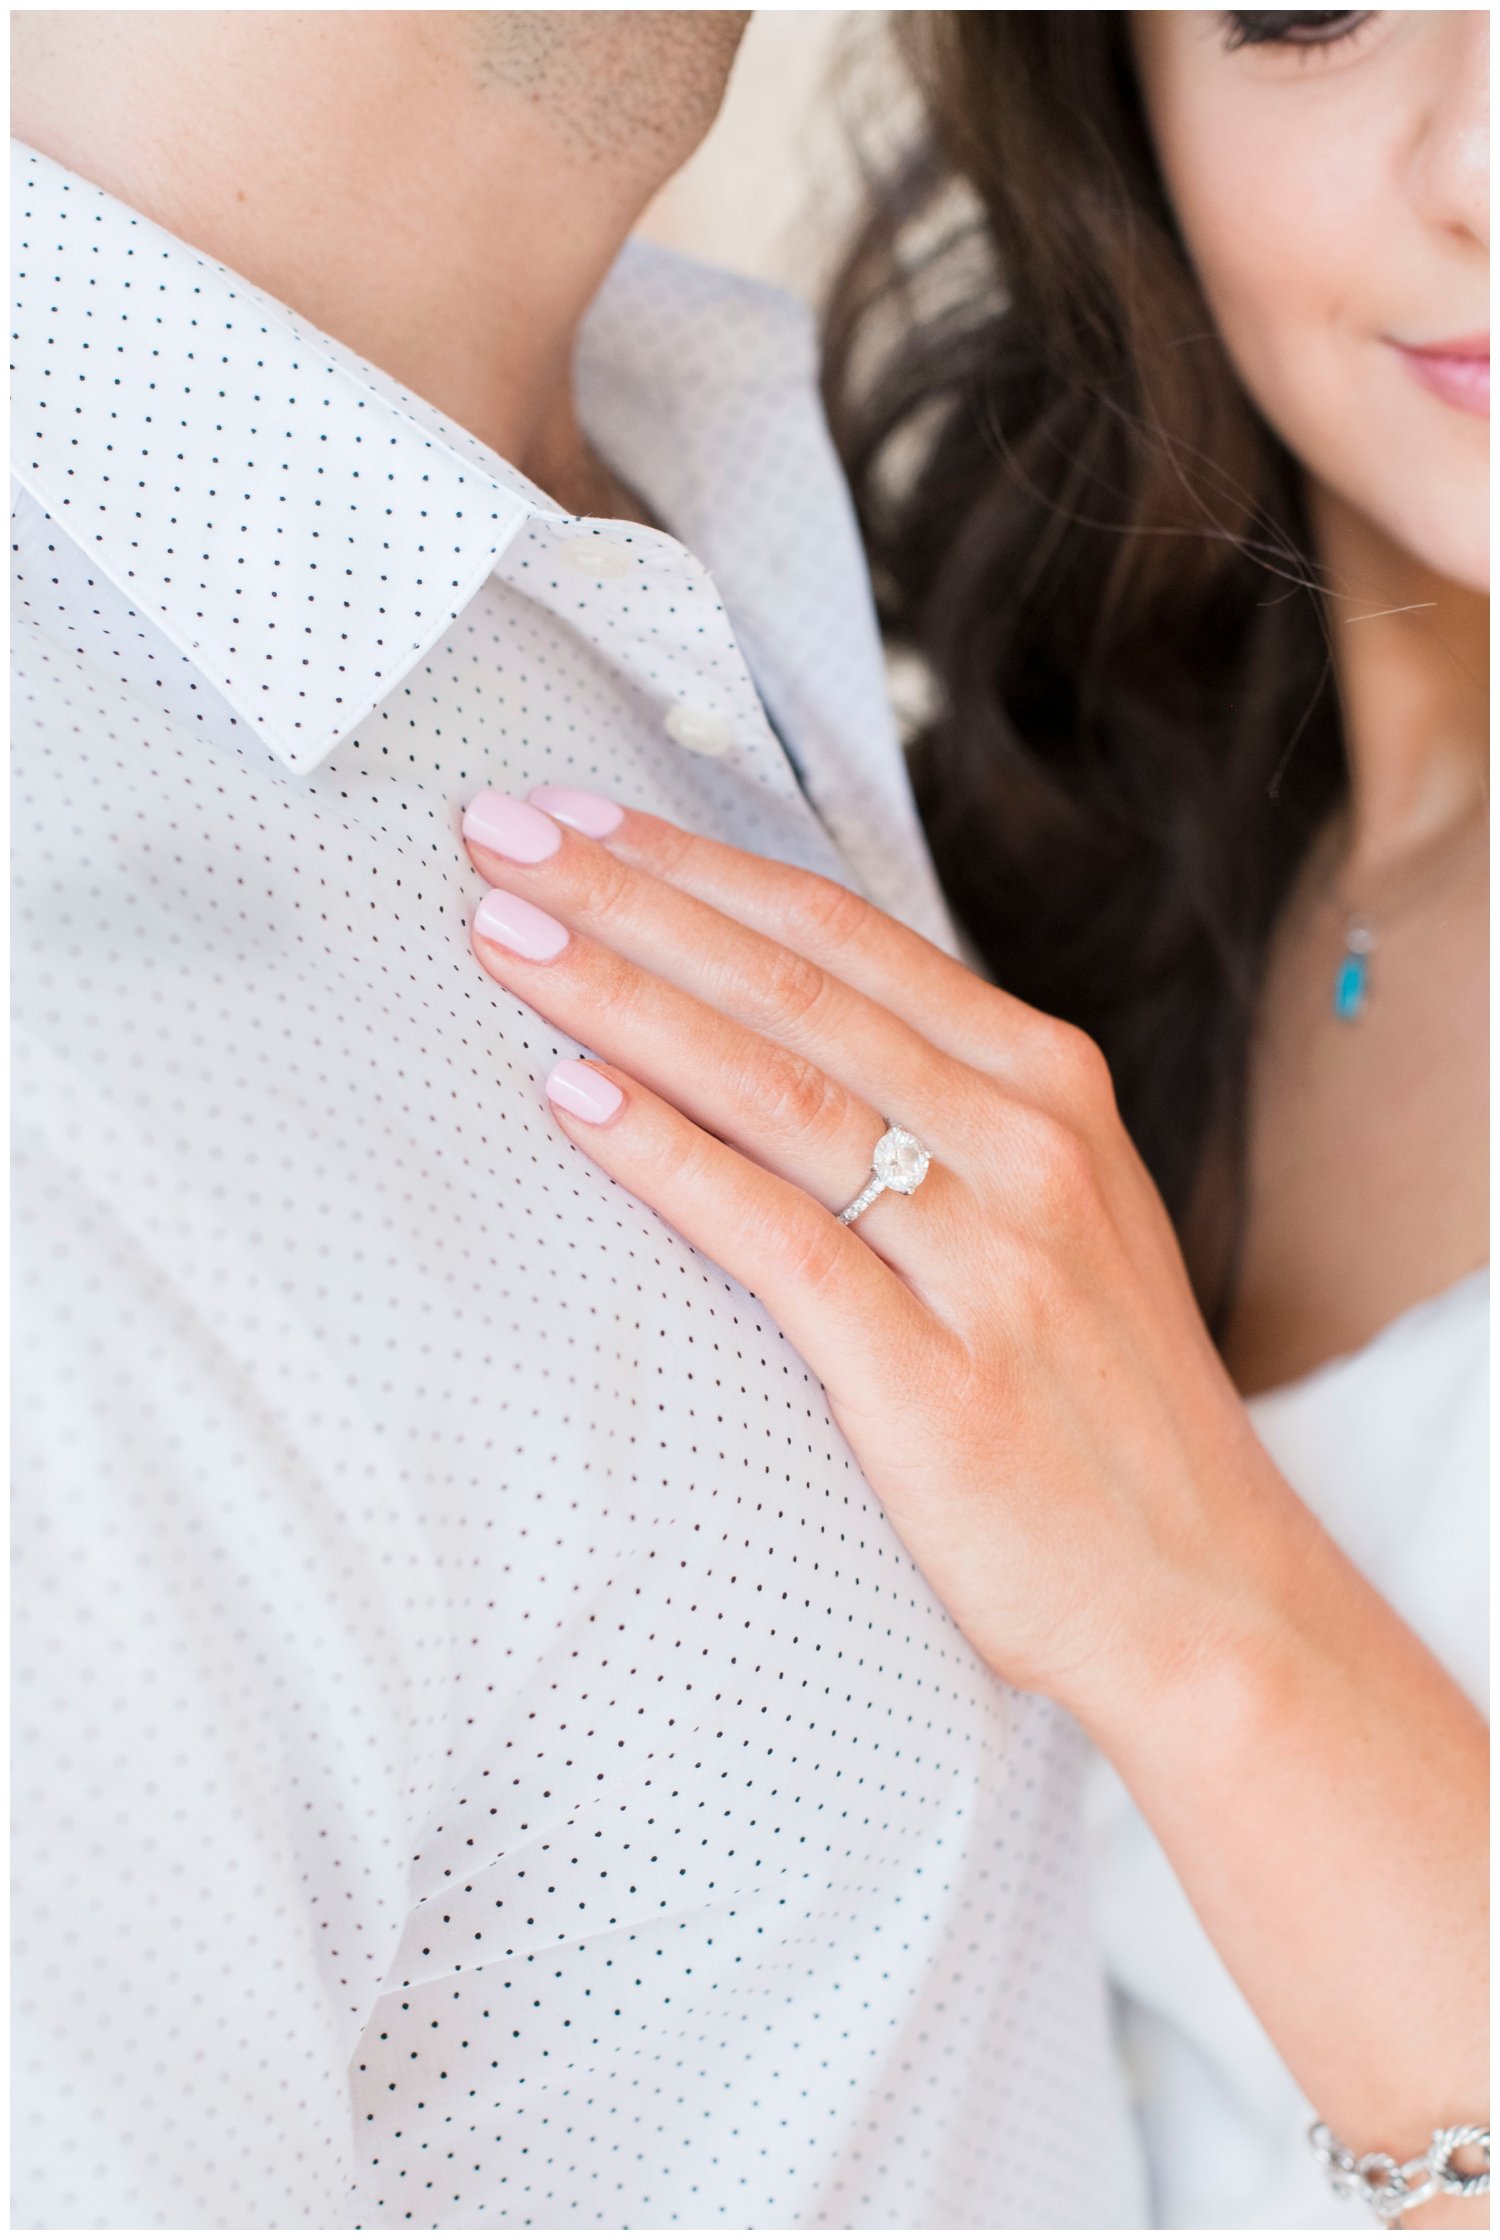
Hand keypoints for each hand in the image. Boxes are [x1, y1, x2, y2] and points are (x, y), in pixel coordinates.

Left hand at [460, 785, 1296, 1727]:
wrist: (1205, 1595)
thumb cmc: (1101, 1408)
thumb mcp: (1052, 1218)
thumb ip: (940, 1115)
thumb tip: (778, 1033)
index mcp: (1048, 1087)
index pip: (841, 938)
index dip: (699, 867)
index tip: (580, 820)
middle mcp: (1025, 1143)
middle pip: (790, 985)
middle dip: (631, 899)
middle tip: (500, 836)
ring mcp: (988, 1255)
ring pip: (774, 1085)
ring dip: (623, 998)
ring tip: (502, 938)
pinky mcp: (936, 1378)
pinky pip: (777, 1236)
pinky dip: (665, 1156)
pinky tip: (569, 1098)